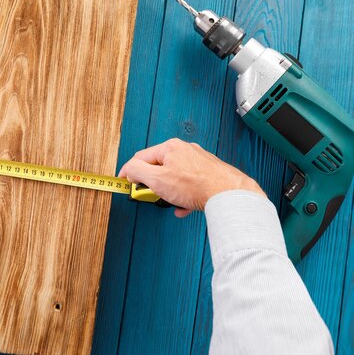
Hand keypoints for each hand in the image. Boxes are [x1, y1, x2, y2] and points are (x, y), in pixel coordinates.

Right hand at [119, 138, 264, 217]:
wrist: (228, 194)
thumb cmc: (195, 186)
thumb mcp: (156, 179)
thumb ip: (137, 172)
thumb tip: (129, 170)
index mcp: (170, 147)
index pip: (141, 157)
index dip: (130, 171)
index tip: (125, 182)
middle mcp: (185, 150)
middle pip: (159, 166)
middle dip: (152, 182)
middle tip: (149, 194)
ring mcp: (199, 161)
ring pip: (176, 176)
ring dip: (169, 190)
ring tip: (170, 201)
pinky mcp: (210, 173)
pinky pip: (190, 184)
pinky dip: (184, 196)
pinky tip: (184, 207)